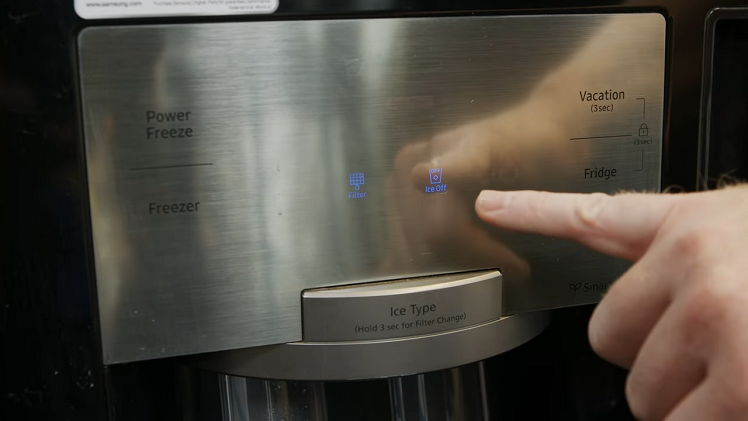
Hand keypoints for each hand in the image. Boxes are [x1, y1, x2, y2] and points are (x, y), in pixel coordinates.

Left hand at [475, 187, 747, 419]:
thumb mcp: (739, 238)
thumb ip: (681, 260)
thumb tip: (650, 299)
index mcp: (688, 227)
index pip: (590, 217)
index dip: (531, 211)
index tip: (489, 207)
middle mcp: (690, 263)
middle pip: (604, 337)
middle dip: (644, 356)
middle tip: (701, 347)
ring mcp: (710, 318)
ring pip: (642, 393)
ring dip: (680, 396)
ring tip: (736, 367)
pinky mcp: (740, 380)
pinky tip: (741, 397)